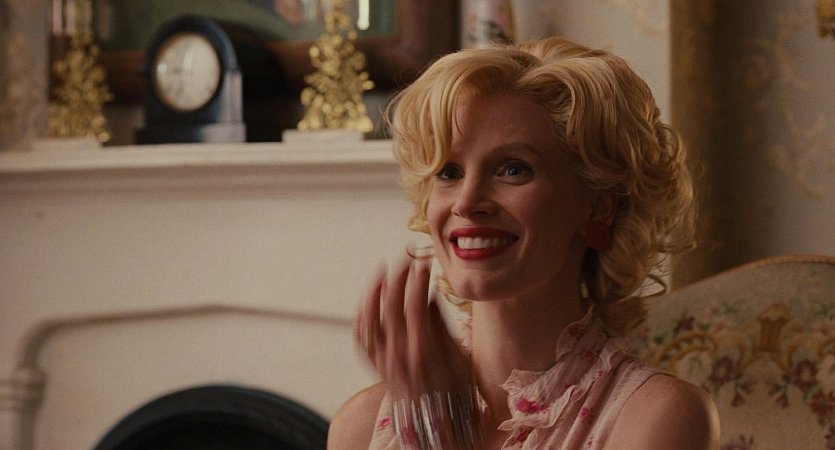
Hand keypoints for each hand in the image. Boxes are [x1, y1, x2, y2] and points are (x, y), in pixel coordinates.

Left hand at [354, 257, 471, 399]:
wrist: (436, 423)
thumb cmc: (455, 390)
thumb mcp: (460, 358)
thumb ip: (442, 326)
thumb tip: (429, 295)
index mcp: (424, 353)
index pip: (415, 307)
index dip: (418, 282)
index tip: (424, 265)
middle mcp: (399, 356)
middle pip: (391, 307)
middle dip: (398, 278)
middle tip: (406, 260)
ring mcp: (384, 361)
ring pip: (369, 319)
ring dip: (373, 291)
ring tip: (382, 271)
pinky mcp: (376, 365)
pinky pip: (361, 337)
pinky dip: (362, 314)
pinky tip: (369, 298)